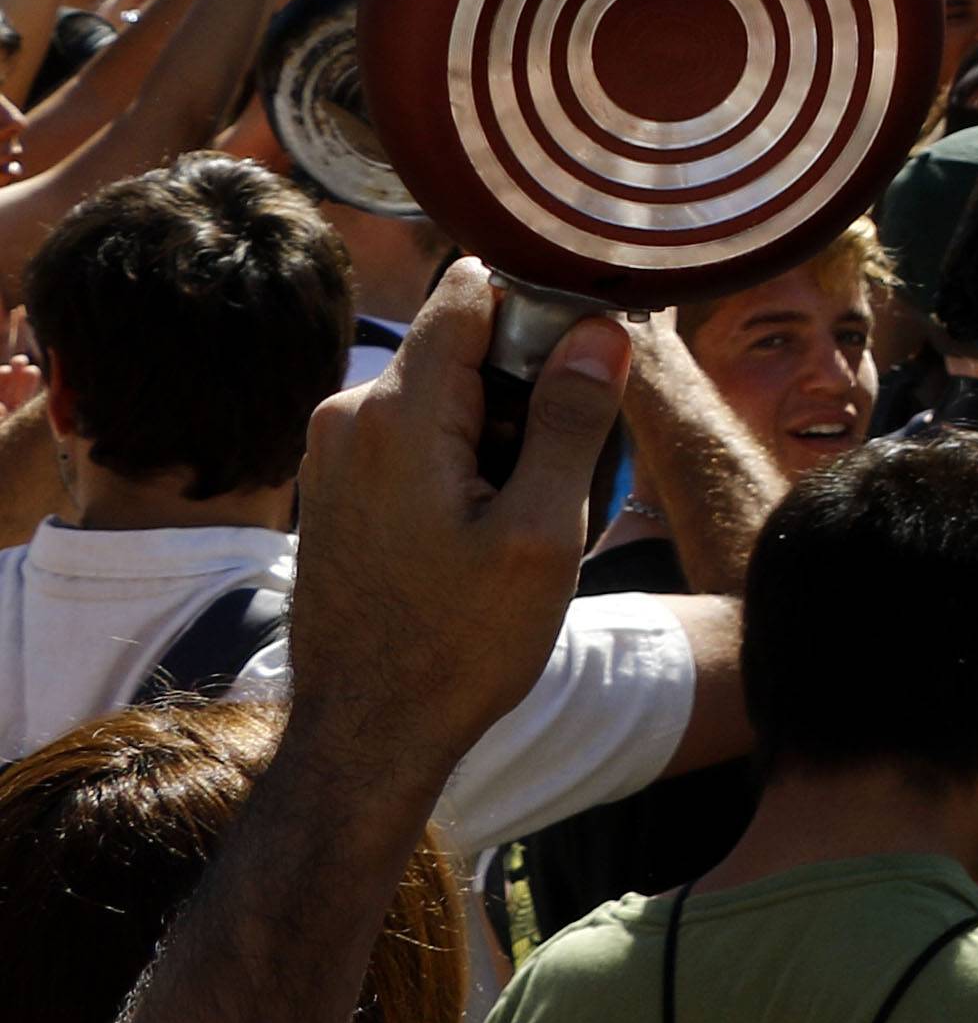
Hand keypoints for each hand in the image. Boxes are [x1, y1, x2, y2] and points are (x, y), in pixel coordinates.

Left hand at [276, 263, 635, 804]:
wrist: (368, 731)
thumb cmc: (458, 644)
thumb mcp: (543, 532)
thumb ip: (570, 420)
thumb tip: (597, 332)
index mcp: (397, 413)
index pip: (470, 291)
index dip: (541, 308)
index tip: (587, 363)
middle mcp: (350, 416)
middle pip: (463, 347)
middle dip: (526, 388)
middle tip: (563, 473)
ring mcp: (334, 454)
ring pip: (444, 396)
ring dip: (498, 433)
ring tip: (526, 516)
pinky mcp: (337, 488)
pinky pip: (416, 438)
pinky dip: (463, 464)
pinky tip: (485, 533)